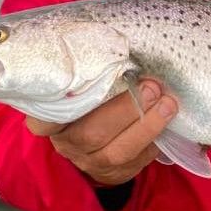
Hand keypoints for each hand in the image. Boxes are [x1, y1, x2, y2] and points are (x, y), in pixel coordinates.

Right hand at [25, 79, 177, 184]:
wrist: (99, 139)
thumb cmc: (92, 99)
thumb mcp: (83, 85)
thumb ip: (90, 71)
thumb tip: (113, 36)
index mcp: (51, 118)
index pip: (42, 120)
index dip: (54, 110)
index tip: (76, 86)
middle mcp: (67, 142)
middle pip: (90, 132)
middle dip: (125, 109)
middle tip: (151, 86)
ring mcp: (89, 161)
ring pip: (116, 152)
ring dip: (147, 126)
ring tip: (167, 103)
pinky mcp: (114, 174)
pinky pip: (135, 162)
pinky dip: (154, 141)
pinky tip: (168, 122)